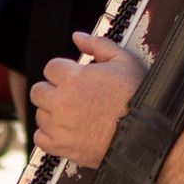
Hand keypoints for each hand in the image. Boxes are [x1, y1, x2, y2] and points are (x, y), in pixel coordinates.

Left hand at [31, 32, 149, 169]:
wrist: (144, 134)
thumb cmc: (136, 98)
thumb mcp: (123, 61)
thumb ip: (97, 44)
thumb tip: (79, 37)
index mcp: (73, 78)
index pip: (50, 68)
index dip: (63, 71)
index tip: (73, 78)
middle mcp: (61, 102)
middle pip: (38, 91)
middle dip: (52, 90)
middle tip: (70, 95)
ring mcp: (59, 126)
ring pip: (40, 114)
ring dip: (52, 113)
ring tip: (73, 114)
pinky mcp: (61, 146)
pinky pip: (40, 138)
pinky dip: (49, 135)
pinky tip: (66, 130)